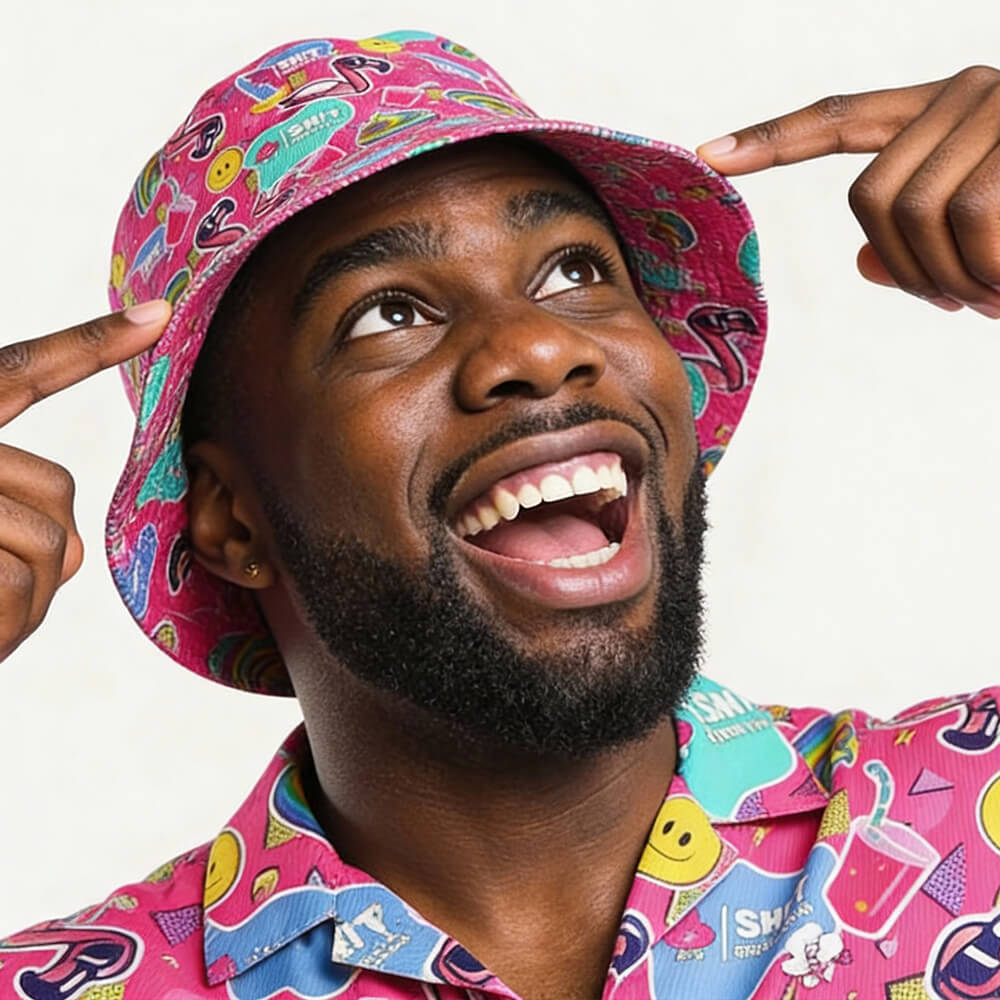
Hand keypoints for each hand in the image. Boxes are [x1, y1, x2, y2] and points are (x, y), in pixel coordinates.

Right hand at [0, 300, 170, 661]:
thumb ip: (17, 518)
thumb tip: (73, 554)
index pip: (22, 373)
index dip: (90, 343)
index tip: (161, 313)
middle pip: (58, 490)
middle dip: (40, 549)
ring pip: (49, 547)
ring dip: (21, 603)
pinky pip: (16, 585)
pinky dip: (5, 628)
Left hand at [697, 66, 999, 317]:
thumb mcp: (976, 233)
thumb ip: (913, 241)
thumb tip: (862, 264)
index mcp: (933, 113)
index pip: (838, 118)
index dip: (772, 140)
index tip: (707, 155)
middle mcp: (961, 94)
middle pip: (870, 196)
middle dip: (908, 269)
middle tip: (950, 303)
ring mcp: (993, 105)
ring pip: (913, 210)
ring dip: (946, 277)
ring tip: (987, 299)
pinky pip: (969, 217)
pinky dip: (982, 268)